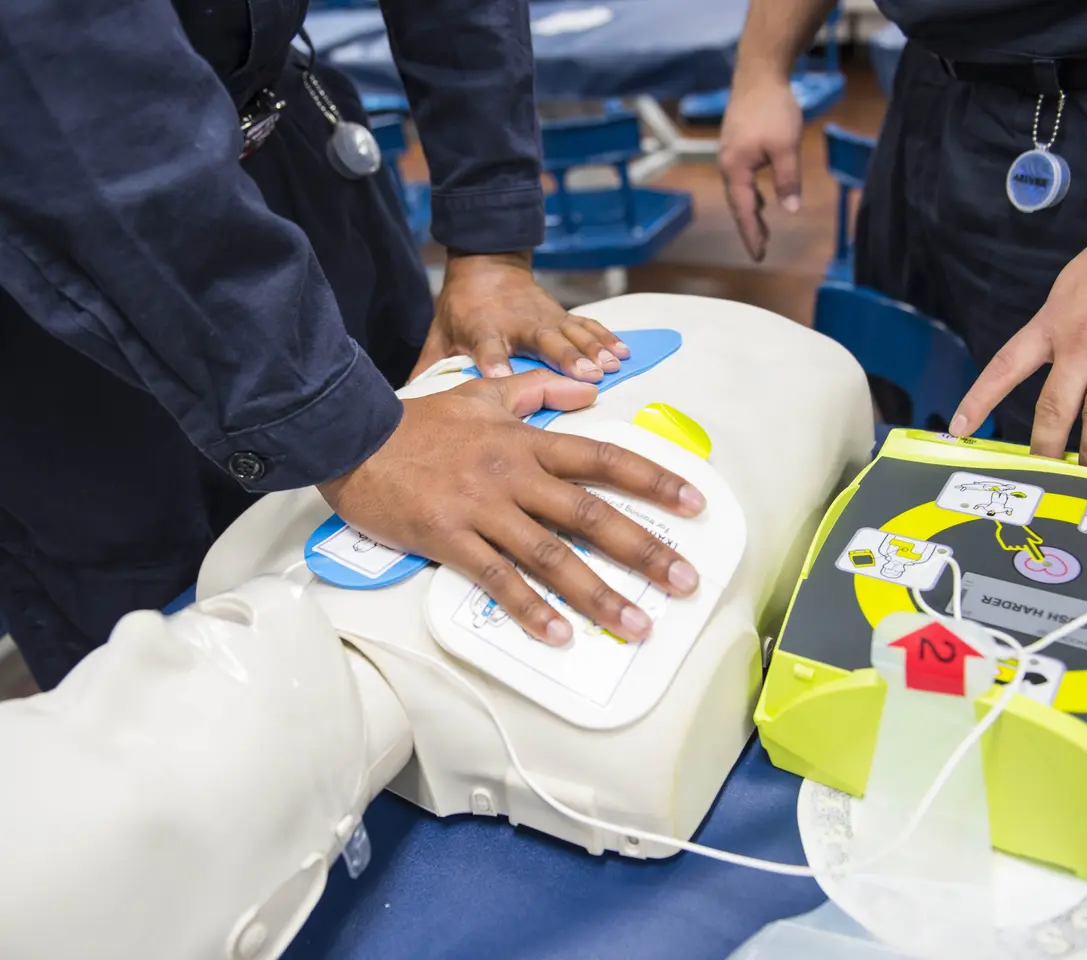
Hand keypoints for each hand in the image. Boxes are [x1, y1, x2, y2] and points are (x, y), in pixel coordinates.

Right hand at [318, 370, 704, 645]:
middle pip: (591, 514)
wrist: (353, 436)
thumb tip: (589, 390)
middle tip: (685, 581)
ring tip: (636, 624)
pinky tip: (558, 635)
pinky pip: (496, 579)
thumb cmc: (421, 421)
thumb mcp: (484, 393)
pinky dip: (528, 608)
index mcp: (528, 442)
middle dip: (645, 549)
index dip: (654, 480)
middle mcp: (515, 476)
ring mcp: (483, 509)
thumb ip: (539, 392)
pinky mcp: (448, 539)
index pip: (604, 459)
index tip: (695, 504)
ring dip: (598, 593)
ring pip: (551, 555)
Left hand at [409, 251, 631, 383]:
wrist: (487, 263)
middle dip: (564, 357)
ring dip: (593, 350)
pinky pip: (588, 327)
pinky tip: (625, 352)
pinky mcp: (562, 316)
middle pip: (543, 341)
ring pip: (572, 334)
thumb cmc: (462, 308)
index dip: (494, 361)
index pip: (488, 347)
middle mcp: (518, 324)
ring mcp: (545, 319)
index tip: (503, 377)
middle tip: (583, 376)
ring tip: (612, 366)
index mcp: (483, 329)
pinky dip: (606, 338)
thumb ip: (429, 366)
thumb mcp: (440, 333)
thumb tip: (406, 400)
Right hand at [719, 72, 803, 260]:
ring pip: (739, 192)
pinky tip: (761, 199)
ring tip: (763, 231)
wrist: (759, 73)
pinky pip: (741, 179)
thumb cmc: (773, 109)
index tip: (759, 256)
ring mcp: (730, 154)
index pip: (743, 211)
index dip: (752, 234)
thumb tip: (791, 211)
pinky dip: (750, 195)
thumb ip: (787, 181)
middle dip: (750, 228)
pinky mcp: (736, 145)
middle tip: (761, 250)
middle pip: (738, 204)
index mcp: (736, 169)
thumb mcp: (786, 147)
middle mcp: (727, 165)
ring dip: (750, 212)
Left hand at [950, 190, 1086, 467]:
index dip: (980, 399)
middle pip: (1054, 406)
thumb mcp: (1077, 281)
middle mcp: (1083, 339)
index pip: (1006, 366)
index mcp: (1055, 320)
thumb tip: (1055, 353)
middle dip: (1045, 446)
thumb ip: (1063, 321)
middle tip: (1042, 473)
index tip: (960, 427)